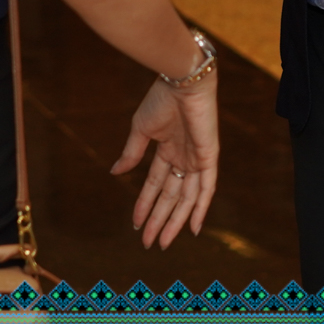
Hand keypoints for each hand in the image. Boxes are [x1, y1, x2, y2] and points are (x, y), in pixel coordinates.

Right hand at [111, 73, 219, 248]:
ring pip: (187, 198)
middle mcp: (183, 157)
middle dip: (159, 220)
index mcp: (167, 149)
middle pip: (171, 197)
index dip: (145, 204)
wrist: (181, 81)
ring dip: (175, 220)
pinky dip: (201, 208)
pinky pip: (207, 187)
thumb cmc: (161, 99)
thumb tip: (115, 173)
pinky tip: (194, 227)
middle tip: (149, 243)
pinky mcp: (208, 156)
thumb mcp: (141, 129)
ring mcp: (197, 158)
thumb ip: (132, 153)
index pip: (155, 184)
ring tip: (163, 242)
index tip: (136, 225)